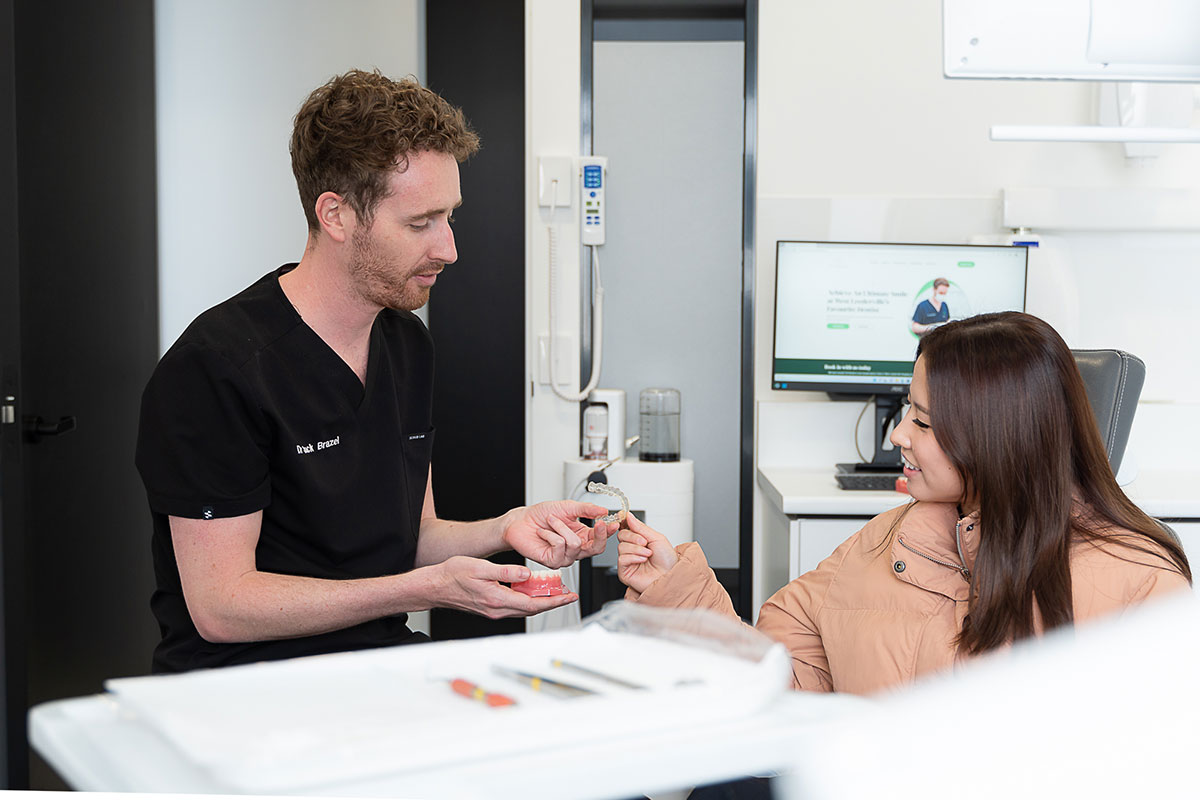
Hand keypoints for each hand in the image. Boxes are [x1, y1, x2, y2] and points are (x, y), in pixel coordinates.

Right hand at [432, 556, 577, 618]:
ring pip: (524, 607)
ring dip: (540, 600)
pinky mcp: (490, 607)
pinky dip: (527, 599)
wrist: (434, 587)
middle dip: (552, 602)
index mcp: (497, 599)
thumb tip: (526, 573)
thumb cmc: (452, 576)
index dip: (554, 601)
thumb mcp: (480, 567)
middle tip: (567, 593)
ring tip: (554, 590)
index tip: (568, 597)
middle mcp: (497, 609)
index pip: (533, 604)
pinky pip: (514, 605)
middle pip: (532, 608)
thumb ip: (506, 571)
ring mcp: (493, 610)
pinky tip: (530, 589)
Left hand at [502, 500, 618, 567]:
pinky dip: (550, 534)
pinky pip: (559, 546)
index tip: (613, 522)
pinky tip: (543, 532)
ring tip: (551, 520)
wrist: (520, 521)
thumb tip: (604, 511)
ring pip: (575, 544)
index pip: (601, 538)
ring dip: (561, 527)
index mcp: (582, 536)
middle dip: (599, 535)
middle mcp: (575, 548)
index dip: (609, 532)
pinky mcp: (552, 561)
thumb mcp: (567, 507)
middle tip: (599, 523)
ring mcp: (564, 557)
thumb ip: (587, 509)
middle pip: (596, 548)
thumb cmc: (541, 515)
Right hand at [617, 513, 677, 593]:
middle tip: (645, 542)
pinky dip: (633, 557)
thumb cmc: (668, 561)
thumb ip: (640, 527)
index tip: (624, 517)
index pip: (626, 528)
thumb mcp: (656, 538)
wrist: (671, 576)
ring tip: (648, 554)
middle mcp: (633, 549)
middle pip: (621, 535)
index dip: (624, 522)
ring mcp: (628, 560)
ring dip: (637, 549)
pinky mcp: (624, 571)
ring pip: (621, 547)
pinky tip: (642, 560)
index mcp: (639, 540)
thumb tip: (629, 516)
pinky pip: (622, 559)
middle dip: (633, 537)